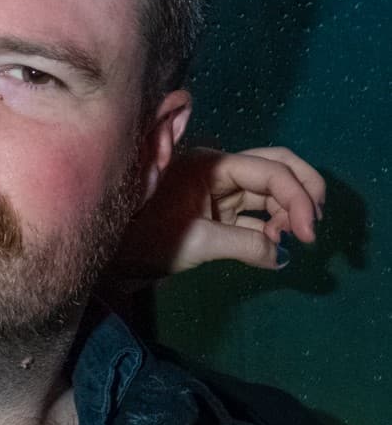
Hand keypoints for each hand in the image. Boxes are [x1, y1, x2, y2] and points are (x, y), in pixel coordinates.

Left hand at [119, 145, 325, 279]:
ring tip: (286, 243)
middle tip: (312, 228)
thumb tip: (283, 256)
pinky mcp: (219, 212)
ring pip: (270, 191)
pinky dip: (272, 227)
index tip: (308, 233)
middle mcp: (219, 170)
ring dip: (288, 214)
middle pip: (277, 168)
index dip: (298, 198)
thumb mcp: (198, 243)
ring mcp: (220, 190)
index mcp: (211, 165)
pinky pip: (257, 213)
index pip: (271, 170)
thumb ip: (245, 245)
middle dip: (303, 193)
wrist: (114, 259)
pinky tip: (274, 248)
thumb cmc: (144, 242)